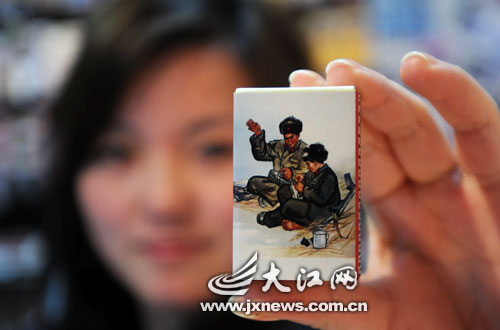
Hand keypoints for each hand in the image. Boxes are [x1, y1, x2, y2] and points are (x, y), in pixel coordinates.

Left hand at [233, 53, 499, 328]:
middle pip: (380, 140)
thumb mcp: (365, 315)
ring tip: (342, 71)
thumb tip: (241, 298)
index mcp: (391, 218)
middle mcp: (424, 197)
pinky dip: (456, 96)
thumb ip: (311, 301)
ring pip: (420, 129)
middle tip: (304, 81)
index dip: (321, 141)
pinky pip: (483, 133)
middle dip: (343, 107)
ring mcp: (461, 191)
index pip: (351, 167)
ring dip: (382, 96)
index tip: (285, 114)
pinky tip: (419, 67)